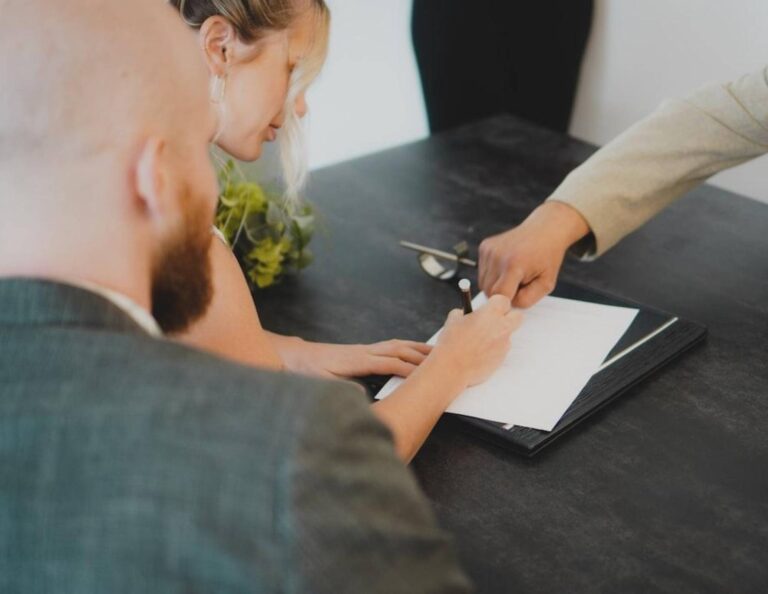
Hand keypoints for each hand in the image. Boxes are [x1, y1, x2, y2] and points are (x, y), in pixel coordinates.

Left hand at [278, 338, 432, 379]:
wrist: (297, 356)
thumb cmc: (309, 370)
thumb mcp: (322, 383)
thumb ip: (342, 389)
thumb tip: (362, 396)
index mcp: (357, 360)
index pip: (389, 363)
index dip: (409, 368)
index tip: (426, 375)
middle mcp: (364, 351)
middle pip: (398, 349)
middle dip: (421, 355)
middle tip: (444, 359)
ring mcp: (366, 349)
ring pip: (397, 345)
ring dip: (417, 348)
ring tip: (438, 352)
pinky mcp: (365, 350)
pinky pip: (391, 346)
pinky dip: (407, 347)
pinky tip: (415, 350)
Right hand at [432, 295, 522, 386]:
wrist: (451, 368)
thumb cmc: (451, 342)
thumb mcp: (453, 320)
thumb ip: (464, 313)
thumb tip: (467, 314)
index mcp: (490, 314)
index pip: (504, 301)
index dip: (496, 304)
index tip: (489, 308)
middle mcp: (501, 327)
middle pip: (518, 316)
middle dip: (509, 317)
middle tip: (494, 321)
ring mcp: (503, 344)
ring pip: (508, 335)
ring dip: (498, 336)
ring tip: (478, 343)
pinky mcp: (502, 359)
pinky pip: (501, 350)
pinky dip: (493, 350)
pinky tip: (477, 354)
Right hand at [478, 201, 589, 307]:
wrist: (544, 230)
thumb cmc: (547, 257)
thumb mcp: (546, 283)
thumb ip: (527, 300)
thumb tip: (506, 306)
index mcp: (514, 265)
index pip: (499, 297)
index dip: (508, 302)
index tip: (518, 298)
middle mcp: (497, 256)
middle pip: (489, 291)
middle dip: (502, 294)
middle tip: (519, 285)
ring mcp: (489, 250)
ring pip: (483, 283)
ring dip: (496, 284)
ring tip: (513, 275)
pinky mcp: (484, 246)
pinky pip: (482, 271)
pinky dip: (492, 274)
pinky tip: (507, 265)